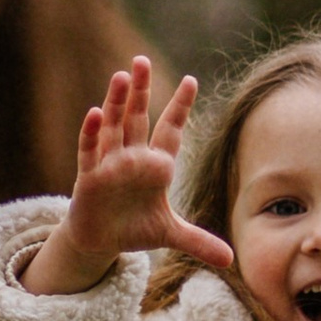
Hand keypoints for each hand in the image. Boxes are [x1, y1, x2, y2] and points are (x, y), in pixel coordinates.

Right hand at [20, 57, 235, 293]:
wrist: (102, 242)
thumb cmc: (134, 228)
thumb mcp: (171, 235)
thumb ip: (199, 242)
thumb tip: (231, 259)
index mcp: (155, 165)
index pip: (169, 130)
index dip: (179, 107)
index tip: (191, 81)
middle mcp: (132, 157)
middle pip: (136, 117)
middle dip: (139, 91)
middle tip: (141, 61)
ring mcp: (109, 164)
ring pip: (112, 127)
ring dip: (115, 103)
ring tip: (120, 77)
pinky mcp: (89, 177)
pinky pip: (90, 151)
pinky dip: (91, 133)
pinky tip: (94, 113)